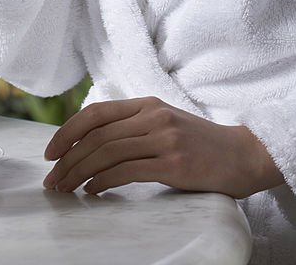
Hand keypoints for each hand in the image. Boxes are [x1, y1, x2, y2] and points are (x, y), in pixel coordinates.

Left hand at [42, 98, 283, 198]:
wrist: (244, 155)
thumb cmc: (202, 145)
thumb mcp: (166, 124)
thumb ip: (135, 127)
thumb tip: (94, 144)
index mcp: (148, 104)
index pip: (96, 114)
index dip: (68, 131)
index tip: (50, 152)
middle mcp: (153, 116)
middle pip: (97, 134)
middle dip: (67, 158)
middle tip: (52, 179)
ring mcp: (164, 138)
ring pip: (107, 152)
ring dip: (79, 172)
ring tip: (65, 189)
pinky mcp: (174, 163)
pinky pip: (127, 170)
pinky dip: (103, 181)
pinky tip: (92, 191)